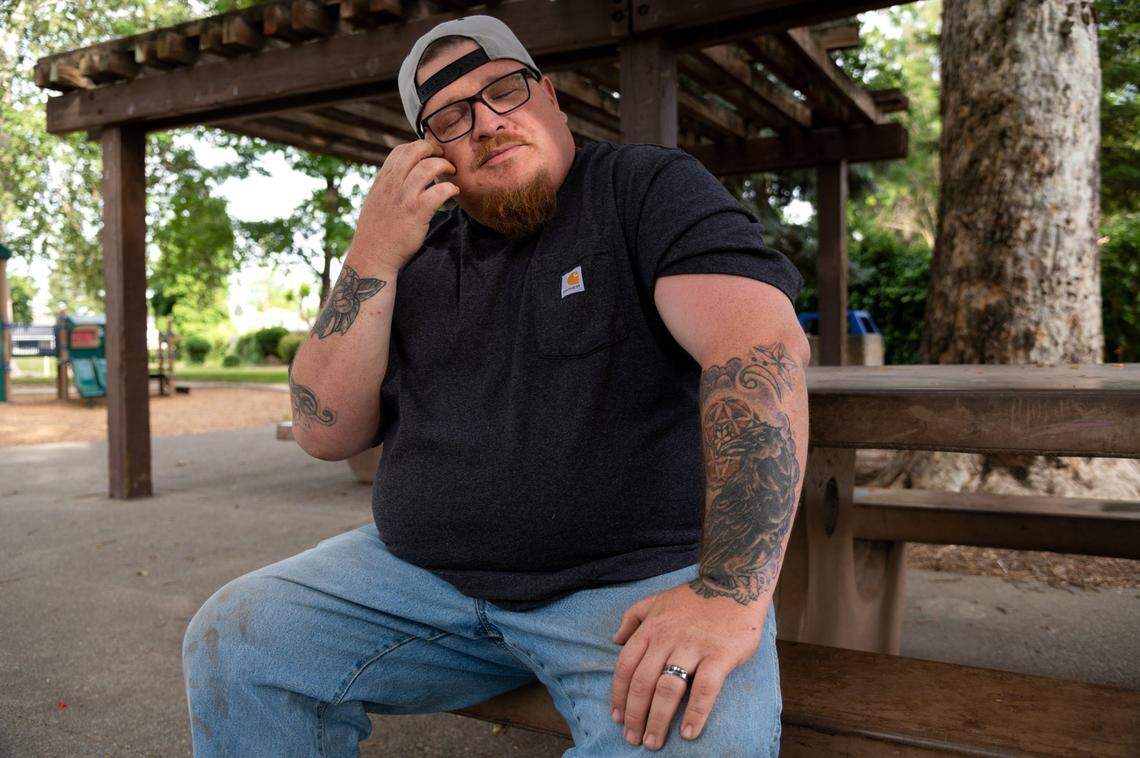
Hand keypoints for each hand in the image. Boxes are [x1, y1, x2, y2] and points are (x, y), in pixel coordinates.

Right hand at [349, 139, 458, 271]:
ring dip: (445, 166)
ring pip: (429, 167)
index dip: (418, 147)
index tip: (430, 154)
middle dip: (434, 149)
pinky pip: (439, 191)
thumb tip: (402, 177)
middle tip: (445, 158)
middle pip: (415, 151)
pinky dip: (450, 188)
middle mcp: (393, 184)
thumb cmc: (376, 232)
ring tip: (452, 173)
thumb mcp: (375, 202)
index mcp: (383, 181)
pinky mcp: (417, 212)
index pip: (400, 150)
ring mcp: (405, 197)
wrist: (373, 256)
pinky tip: (453, 192)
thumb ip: (389, 187)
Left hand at [610, 581, 766, 750]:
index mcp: (651, 628)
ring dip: (658, 720)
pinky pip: (705, 689)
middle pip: (643, 682)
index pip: (626, 666)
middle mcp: (667, 638)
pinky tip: (689, 733)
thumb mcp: (657, 600)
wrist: (734, 583)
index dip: (619, 695)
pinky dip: (696, 713)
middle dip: (634, 715)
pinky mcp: (720, 655)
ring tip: (653, 742)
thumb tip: (615, 640)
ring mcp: (693, 647)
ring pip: (668, 688)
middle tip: (632, 739)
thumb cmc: (695, 598)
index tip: (616, 717)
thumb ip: (633, 617)